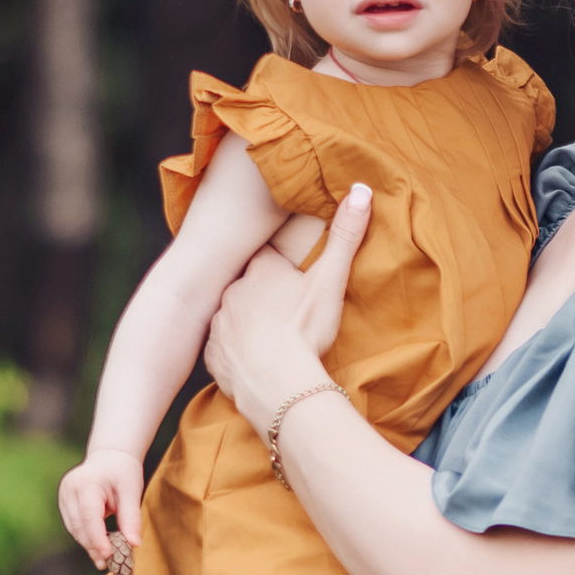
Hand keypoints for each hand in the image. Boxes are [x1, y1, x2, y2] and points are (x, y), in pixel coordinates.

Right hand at [61, 446, 146, 570]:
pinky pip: (73, 524)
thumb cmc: (123, 471)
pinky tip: (97, 547)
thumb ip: (131, 518)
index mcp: (87, 483)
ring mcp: (64, 495)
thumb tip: (133, 544)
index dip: (97, 538)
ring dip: (88, 544)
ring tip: (104, 559)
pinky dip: (85, 536)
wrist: (110, 456)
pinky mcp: (64, 501)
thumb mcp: (132, 491)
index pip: (89, 516)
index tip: (108, 555)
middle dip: (93, 546)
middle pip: (79, 525)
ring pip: (74, 528)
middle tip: (108, 563)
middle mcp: (70, 489)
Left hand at [204, 184, 369, 436]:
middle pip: (247, 286)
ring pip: (232, 318)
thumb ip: (346, 236)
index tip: (292, 278)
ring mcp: (219, 326)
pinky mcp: (214, 358)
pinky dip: (236, 354)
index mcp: (261, 271)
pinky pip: (223, 350)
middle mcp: (233, 293)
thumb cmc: (305, 330)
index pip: (267, 257)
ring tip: (271, 341)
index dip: (280, 267)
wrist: (280, 385)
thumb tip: (360, 189)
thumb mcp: (330, 281)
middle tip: (285, 312)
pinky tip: (255, 363)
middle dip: (262, 295)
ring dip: (247, 325)